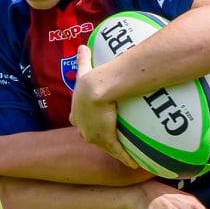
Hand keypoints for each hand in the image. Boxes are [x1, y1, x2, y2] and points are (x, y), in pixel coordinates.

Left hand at [70, 46, 130, 165]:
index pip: (78, 118)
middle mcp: (82, 125)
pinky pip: (116, 151)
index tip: (92, 119)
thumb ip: (83, 59)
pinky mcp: (105, 139)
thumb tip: (82, 45)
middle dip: (96, 137)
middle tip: (107, 138)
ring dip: (112, 149)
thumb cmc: (92, 78)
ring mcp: (93, 135)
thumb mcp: (85, 69)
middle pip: (89, 134)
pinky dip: (124, 157)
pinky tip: (133, 163)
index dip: (84, 119)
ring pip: (103, 145)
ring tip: (123, 153)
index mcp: (76, 111)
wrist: (97, 89)